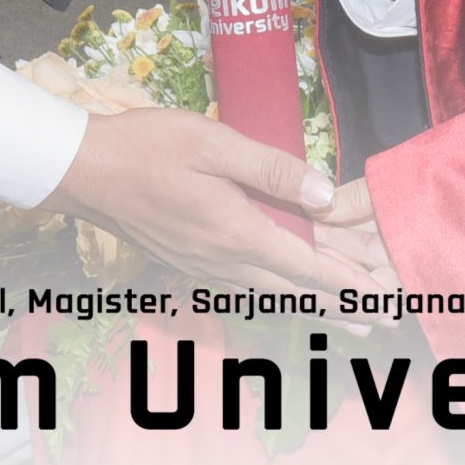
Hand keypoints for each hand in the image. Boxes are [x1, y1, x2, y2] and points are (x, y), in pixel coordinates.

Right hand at [48, 107, 385, 302]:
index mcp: (237, 232)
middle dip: (338, 305)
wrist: (84, 172)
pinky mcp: (187, 261)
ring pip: (268, 292)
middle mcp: (223, 260)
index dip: (348, 282)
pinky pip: (243, 285)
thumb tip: (324, 195)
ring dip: (309, 304)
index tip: (380, 298)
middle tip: (376, 321)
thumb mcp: (214, 143)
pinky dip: (275, 293)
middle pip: (293, 290)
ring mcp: (202, 265)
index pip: (306, 265)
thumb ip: (272, 169)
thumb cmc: (146, 148)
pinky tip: (280, 291)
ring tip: (343, 317)